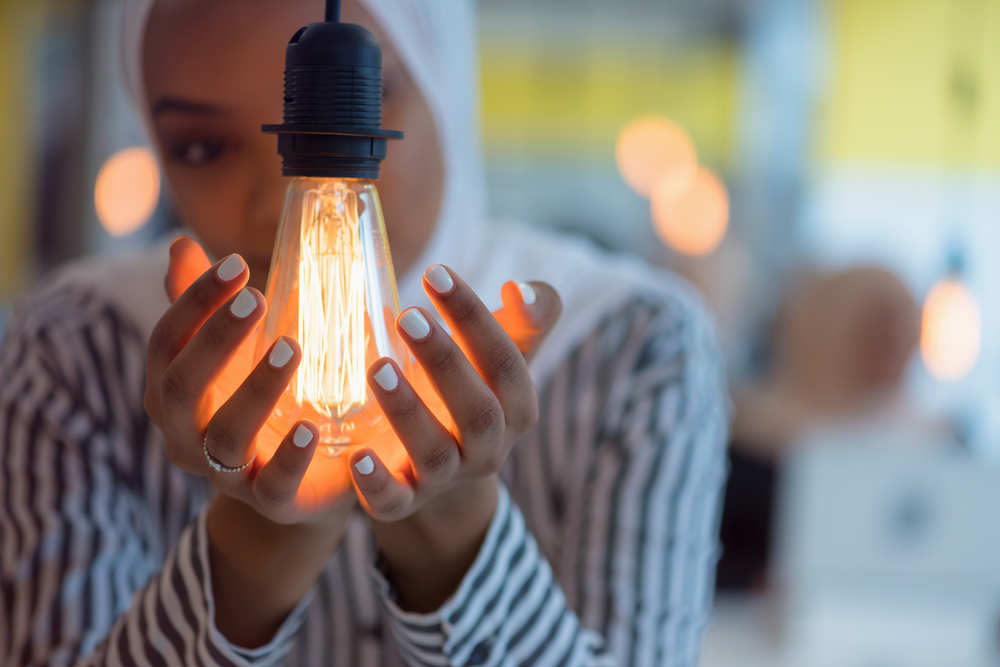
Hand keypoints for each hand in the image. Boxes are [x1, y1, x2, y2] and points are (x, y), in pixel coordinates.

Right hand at [148, 237, 356, 647]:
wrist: (302, 477)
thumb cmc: (264, 399)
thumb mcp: (237, 352)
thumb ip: (209, 306)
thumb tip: (181, 244)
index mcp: (174, 391)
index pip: (166, 342)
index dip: (195, 302)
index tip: (237, 264)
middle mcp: (187, 435)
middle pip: (183, 387)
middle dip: (216, 340)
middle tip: (258, 297)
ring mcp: (226, 474)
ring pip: (227, 436)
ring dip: (256, 389)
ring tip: (293, 348)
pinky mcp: (272, 502)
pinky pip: (273, 485)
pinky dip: (290, 457)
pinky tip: (312, 426)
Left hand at [347, 264, 560, 527]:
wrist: (442, 462)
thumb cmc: (473, 386)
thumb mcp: (506, 351)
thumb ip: (528, 316)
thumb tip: (518, 290)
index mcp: (517, 408)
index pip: (505, 362)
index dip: (473, 318)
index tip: (436, 272)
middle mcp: (488, 447)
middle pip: (477, 411)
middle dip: (444, 362)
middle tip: (407, 316)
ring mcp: (446, 478)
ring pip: (435, 453)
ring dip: (408, 412)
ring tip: (378, 367)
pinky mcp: (404, 502)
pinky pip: (394, 502)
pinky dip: (376, 484)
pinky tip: (356, 455)